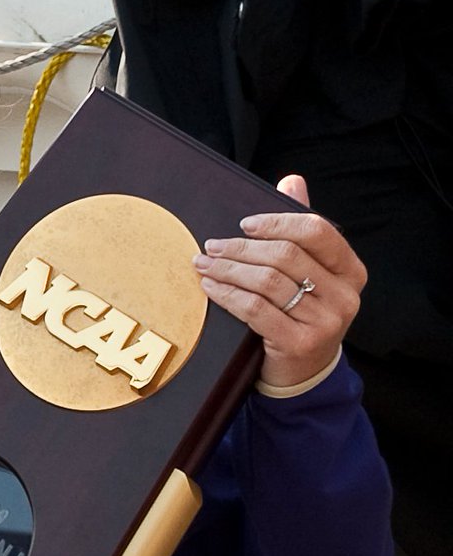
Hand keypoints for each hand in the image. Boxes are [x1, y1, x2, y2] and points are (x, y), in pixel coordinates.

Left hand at [192, 175, 364, 388]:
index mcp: (351, 271)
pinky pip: (254, 309)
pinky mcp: (299, 343)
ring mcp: (325, 321)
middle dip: (241, 248)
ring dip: (228, 270)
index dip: (277, 222)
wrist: (303, 375)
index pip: (316, 231)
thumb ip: (301, 232)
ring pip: (267, 281)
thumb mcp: (309, 276)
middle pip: (285, 255)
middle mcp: (344, 295)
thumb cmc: (302, 317)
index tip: (245, 225)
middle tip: (211, 246)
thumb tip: (292, 181)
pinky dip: (227, 294)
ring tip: (203, 265)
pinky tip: (211, 288)